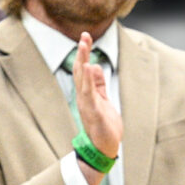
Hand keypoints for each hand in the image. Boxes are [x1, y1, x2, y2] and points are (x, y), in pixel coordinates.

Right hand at [74, 32, 122, 160]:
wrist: (104, 148)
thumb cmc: (104, 126)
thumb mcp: (103, 100)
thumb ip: (98, 84)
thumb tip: (95, 65)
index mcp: (86, 94)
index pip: (82, 69)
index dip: (83, 53)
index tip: (85, 37)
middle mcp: (83, 97)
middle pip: (80, 71)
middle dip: (82, 53)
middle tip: (84, 35)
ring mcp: (87, 105)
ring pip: (82, 80)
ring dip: (83, 62)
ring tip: (84, 46)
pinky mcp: (94, 113)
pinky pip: (89, 94)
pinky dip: (88, 81)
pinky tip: (89, 68)